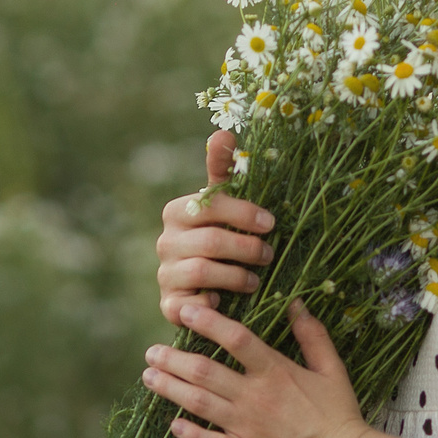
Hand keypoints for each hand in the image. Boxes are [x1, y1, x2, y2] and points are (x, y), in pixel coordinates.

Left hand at [145, 298, 369, 437]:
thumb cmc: (340, 417)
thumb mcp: (332, 370)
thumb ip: (312, 335)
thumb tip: (295, 303)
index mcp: (276, 371)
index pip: (235, 338)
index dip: (207, 322)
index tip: (184, 311)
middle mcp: (256, 397)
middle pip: (205, 371)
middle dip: (173, 358)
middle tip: (152, 350)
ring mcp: (248, 427)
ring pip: (200, 403)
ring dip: (171, 389)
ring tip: (149, 377)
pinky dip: (190, 435)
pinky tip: (172, 425)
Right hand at [152, 128, 272, 325]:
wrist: (205, 286)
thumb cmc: (221, 235)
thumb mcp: (225, 204)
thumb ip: (224, 171)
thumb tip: (222, 131)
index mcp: (176, 211)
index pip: (210, 205)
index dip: (244, 213)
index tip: (272, 222)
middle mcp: (165, 242)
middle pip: (210, 241)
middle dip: (246, 248)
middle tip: (270, 254)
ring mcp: (165, 275)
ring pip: (202, 272)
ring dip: (237, 276)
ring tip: (256, 280)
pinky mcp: (170, 306)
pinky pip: (190, 306)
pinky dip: (212, 304)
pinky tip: (227, 302)